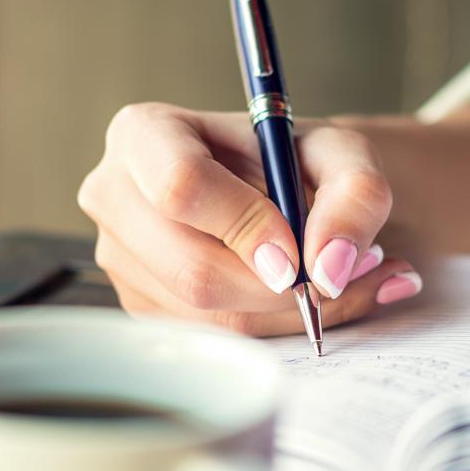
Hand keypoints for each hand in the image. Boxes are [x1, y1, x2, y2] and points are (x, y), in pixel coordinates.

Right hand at [78, 103, 421, 335]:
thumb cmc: (302, 161)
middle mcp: (114, 195)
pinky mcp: (142, 302)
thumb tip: (329, 268)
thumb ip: (355, 198)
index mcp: (145, 133)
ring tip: (332, 275)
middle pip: (192, 269)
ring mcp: (119, 257)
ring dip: (287, 310)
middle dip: (277, 286)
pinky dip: (274, 326)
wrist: (286, 187)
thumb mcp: (345, 156)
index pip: (182, 188)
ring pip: (208, 313)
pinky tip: (300, 293)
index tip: (297, 251)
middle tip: (336, 271)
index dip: (246, 227)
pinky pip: (212, 336)